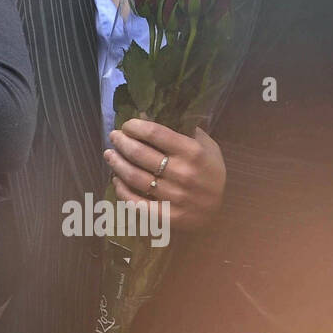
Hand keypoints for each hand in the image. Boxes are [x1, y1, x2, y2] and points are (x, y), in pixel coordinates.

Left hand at [103, 119, 225, 231]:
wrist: (223, 210)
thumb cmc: (210, 171)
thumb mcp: (204, 145)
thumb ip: (180, 129)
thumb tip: (144, 115)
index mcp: (193, 152)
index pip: (154, 133)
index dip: (134, 126)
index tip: (127, 125)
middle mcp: (183, 173)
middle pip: (139, 154)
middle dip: (121, 142)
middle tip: (114, 137)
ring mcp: (175, 197)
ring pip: (134, 177)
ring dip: (117, 164)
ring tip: (109, 155)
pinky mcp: (168, 216)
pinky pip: (136, 203)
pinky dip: (122, 191)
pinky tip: (116, 180)